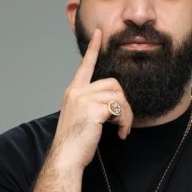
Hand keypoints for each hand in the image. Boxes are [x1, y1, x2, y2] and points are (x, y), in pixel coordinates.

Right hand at [50, 29, 132, 169]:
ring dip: (126, 114)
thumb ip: (90, 104)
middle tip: (123, 122)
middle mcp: (76, 92)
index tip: (99, 34)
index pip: (85, 66)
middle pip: (113, 83)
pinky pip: (120, 108)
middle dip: (123, 103)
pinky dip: (125, 122)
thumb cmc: (74, 142)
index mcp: (73, 92)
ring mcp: (84, 99)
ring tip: (122, 129)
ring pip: (118, 95)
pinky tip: (121, 134)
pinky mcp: (93, 109)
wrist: (66, 157)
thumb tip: (111, 103)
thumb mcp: (80, 117)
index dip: (93, 49)